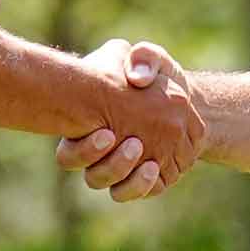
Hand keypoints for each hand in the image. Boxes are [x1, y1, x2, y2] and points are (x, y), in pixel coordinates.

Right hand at [65, 39, 201, 200]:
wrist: (184, 103)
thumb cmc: (160, 78)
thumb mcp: (152, 59)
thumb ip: (143, 58)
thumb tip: (136, 78)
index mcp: (83, 117)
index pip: (65, 140)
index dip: (78, 142)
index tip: (104, 129)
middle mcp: (92, 145)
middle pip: (75, 162)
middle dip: (92, 153)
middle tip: (112, 136)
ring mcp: (114, 166)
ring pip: (100, 180)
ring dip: (116, 168)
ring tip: (137, 148)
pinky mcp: (138, 181)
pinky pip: (129, 192)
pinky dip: (138, 184)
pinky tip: (153, 168)